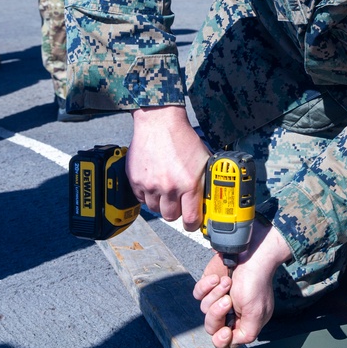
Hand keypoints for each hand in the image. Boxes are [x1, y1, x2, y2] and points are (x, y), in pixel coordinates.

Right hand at [127, 106, 211, 231]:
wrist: (159, 123)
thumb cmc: (183, 138)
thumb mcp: (204, 159)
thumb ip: (205, 181)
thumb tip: (210, 198)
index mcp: (189, 184)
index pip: (191, 219)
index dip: (193, 224)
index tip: (193, 223)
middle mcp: (169, 187)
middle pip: (171, 217)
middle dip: (176, 212)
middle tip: (179, 202)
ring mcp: (150, 185)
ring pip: (155, 209)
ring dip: (161, 203)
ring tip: (166, 189)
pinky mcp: (136, 181)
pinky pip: (141, 199)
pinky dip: (147, 195)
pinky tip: (154, 183)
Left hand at [194, 221, 293, 347]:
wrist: (251, 253)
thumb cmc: (256, 282)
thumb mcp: (257, 314)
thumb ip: (246, 334)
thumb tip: (232, 342)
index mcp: (244, 321)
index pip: (226, 341)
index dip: (221, 339)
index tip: (225, 331)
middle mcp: (230, 311)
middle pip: (212, 326)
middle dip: (217, 313)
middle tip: (227, 300)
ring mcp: (218, 296)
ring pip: (204, 309)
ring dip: (216, 294)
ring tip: (227, 282)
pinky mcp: (209, 284)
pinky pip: (198, 293)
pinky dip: (206, 286)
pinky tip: (217, 278)